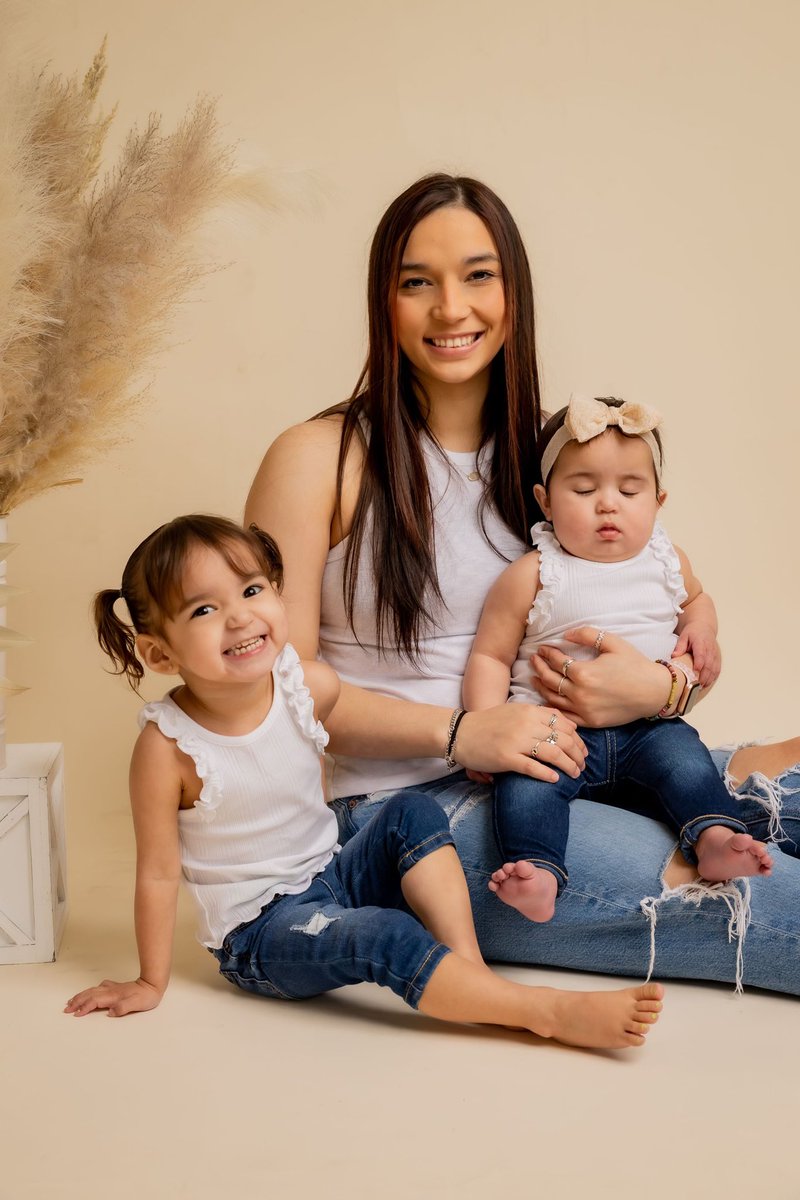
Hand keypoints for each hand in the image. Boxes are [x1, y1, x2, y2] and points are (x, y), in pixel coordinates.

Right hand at [64, 978, 162, 1017]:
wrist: (153, 984)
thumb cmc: (146, 996)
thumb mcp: (136, 1004)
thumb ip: (123, 1008)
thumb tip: (110, 1012)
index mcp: (113, 996)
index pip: (94, 1001)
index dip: (84, 1007)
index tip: (76, 1014)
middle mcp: (110, 991)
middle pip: (89, 995)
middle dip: (77, 1001)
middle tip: (66, 1009)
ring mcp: (112, 988)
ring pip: (92, 990)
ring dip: (81, 996)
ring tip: (71, 1001)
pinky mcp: (116, 987)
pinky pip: (98, 988)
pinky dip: (90, 991)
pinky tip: (90, 992)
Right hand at [454, 705, 586, 782]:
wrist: (460, 732)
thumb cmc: (489, 723)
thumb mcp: (516, 710)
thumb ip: (540, 714)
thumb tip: (567, 724)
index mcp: (529, 711)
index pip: (563, 724)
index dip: (577, 739)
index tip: (583, 750)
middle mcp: (525, 724)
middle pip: (562, 739)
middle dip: (577, 754)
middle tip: (582, 765)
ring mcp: (516, 741)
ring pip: (552, 753)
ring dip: (568, 765)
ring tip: (575, 774)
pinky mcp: (506, 758)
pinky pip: (533, 767)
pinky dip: (547, 774)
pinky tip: (555, 780)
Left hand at [532, 627, 668, 727]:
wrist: (654, 691)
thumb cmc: (635, 664)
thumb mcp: (612, 642)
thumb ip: (587, 634)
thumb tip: (565, 635)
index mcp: (584, 672)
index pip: (557, 662)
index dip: (547, 653)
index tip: (542, 648)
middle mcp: (580, 693)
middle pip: (550, 680)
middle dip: (539, 668)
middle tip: (533, 660)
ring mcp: (584, 710)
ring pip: (553, 699)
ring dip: (540, 687)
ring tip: (534, 678)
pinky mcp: (590, 722)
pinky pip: (565, 715)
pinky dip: (553, 707)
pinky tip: (547, 700)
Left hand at [672, 622, 720, 686]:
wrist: (704, 627)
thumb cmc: (692, 633)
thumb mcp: (684, 636)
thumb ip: (680, 646)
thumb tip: (674, 656)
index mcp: (701, 642)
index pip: (701, 654)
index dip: (699, 663)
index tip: (695, 670)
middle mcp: (710, 649)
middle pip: (709, 664)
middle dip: (703, 675)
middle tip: (696, 684)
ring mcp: (715, 654)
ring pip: (714, 668)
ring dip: (708, 678)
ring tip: (700, 687)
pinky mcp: (717, 658)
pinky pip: (717, 669)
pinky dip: (712, 677)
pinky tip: (706, 684)